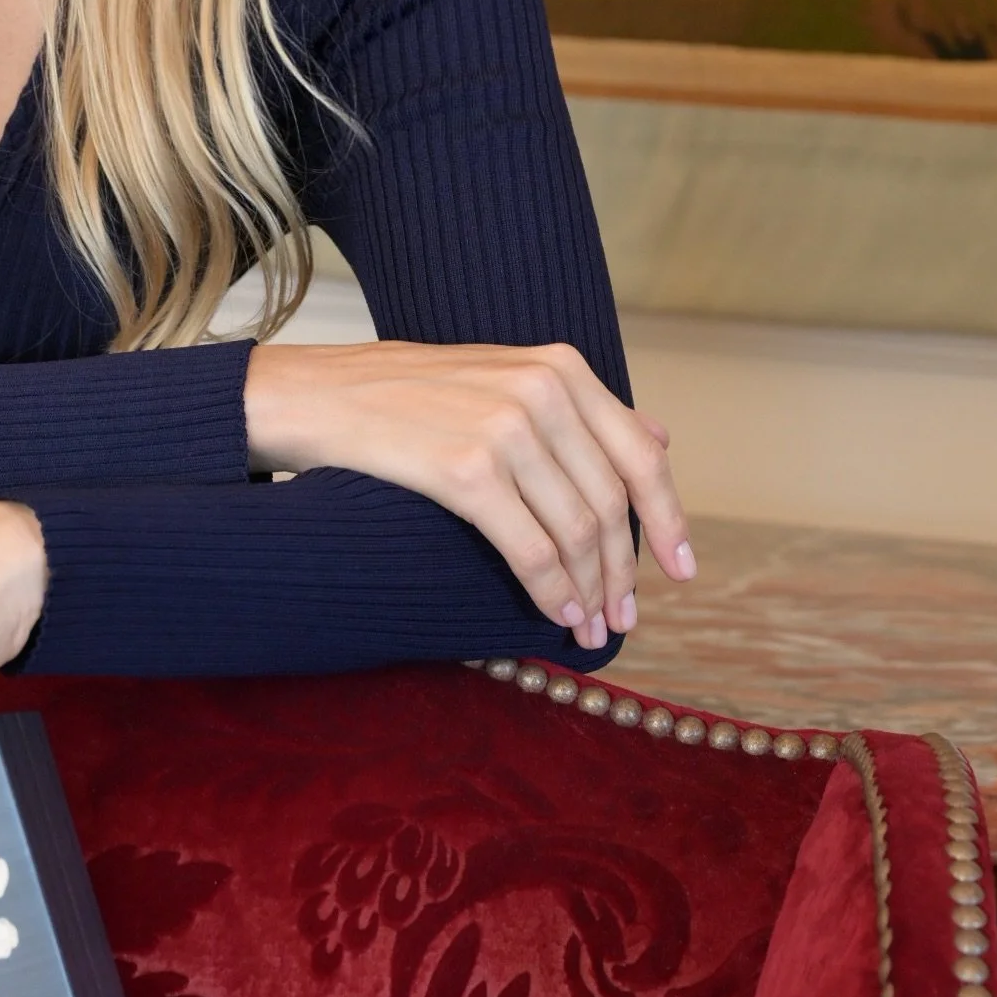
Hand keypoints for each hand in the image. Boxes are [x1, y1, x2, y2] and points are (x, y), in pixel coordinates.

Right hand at [245, 336, 690, 651]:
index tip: (682, 570)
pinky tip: (555, 617)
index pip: (640, 457)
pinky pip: (531, 549)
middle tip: (625, 618)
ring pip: (576, 533)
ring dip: (590, 592)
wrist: (314, 395)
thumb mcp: (502, 379)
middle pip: (610, 504)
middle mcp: (542, 390)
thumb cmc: (404, 395)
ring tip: (590, 629)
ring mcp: (505, 427)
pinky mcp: (465, 469)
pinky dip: (551, 592)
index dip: (669, 521)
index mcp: (560, 367)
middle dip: (623, 573)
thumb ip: (580, 409)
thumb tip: (661, 438)